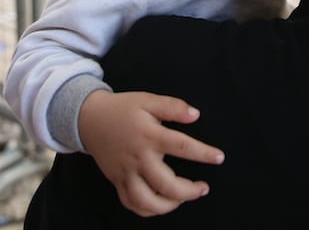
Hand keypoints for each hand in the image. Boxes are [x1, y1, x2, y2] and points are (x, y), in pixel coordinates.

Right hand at [78, 90, 224, 216]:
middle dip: (188, 191)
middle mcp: (138, 157)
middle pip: (165, 183)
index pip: (182, 146)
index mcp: (149, 135)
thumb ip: (173, 107)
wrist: (89, 119)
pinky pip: (131, 203)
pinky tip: (161, 204)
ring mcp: (126, 172)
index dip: (204, 154)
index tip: (219, 158)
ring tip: (183, 199)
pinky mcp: (117, 181)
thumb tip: (195, 115)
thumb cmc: (122, 109)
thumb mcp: (148, 100)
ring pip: (146, 200)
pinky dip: (147, 210)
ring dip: (168, 205)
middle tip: (203, 188)